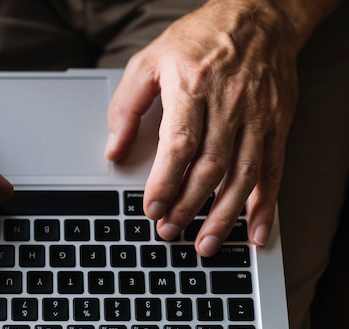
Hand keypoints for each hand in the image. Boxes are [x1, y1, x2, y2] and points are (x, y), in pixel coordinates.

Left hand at [106, 0, 299, 255]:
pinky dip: (265, 205)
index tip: (151, 209)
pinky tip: (255, 231)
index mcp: (192, 88)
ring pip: (242, 176)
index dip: (165, 182)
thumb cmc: (200, 39)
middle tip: (169, 231)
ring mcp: (257, 117)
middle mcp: (228, 105)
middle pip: (210, 167)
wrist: (258, 17)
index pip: (179, 145)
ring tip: (206, 244)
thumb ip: (127, 106)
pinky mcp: (277, 124)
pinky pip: (273, 170)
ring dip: (224, 216)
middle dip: (188, 206)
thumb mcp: (149, 61)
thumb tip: (114, 149)